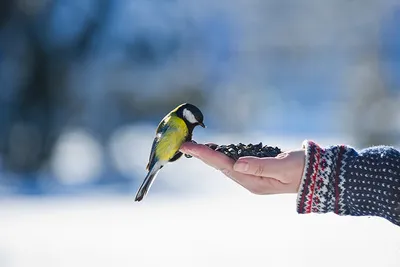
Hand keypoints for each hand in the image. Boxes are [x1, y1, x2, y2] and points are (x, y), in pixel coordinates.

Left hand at [180, 142, 305, 194]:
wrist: (317, 175)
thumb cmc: (303, 170)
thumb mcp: (284, 167)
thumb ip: (261, 166)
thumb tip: (237, 164)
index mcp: (254, 182)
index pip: (224, 166)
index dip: (206, 155)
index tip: (189, 147)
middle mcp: (250, 181)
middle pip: (221, 166)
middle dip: (202, 155)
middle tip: (185, 145)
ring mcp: (253, 177)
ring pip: (226, 164)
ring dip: (210, 155)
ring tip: (195, 147)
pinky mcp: (257, 170)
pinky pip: (235, 162)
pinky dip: (223, 155)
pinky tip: (216, 150)